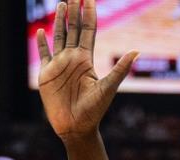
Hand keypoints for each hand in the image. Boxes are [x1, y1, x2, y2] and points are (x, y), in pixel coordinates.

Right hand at [36, 0, 137, 143]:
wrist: (76, 128)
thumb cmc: (94, 111)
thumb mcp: (108, 88)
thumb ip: (120, 69)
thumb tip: (137, 51)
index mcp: (86, 59)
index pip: (88, 30)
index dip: (88, 13)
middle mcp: (73, 59)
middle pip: (73, 29)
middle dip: (74, 11)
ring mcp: (59, 65)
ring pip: (59, 37)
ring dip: (59, 21)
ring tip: (61, 4)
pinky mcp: (46, 74)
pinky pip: (44, 54)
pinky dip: (43, 42)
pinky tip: (42, 31)